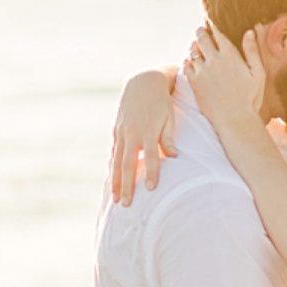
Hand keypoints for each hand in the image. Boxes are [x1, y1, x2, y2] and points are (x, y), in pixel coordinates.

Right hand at [111, 70, 178, 205]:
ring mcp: (121, 132)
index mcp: (147, 131)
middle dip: (127, 185)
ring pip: (117, 161)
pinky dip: (112, 168)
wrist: (143, 82)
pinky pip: (114, 153)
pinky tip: (112, 180)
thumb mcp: (169, 118)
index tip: (151, 189)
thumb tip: (173, 157)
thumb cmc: (161, 102)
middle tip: (127, 204)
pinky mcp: (116, 131)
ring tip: (116, 199)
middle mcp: (132, 133)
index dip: (150, 173)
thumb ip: (168, 138)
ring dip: (116, 181)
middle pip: (128, 164)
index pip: (149, 157)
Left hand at [186, 23, 265, 124]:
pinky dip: (188, 61)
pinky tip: (191, 62)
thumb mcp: (258, 74)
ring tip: (196, 45)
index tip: (210, 21)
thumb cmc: (250, 98)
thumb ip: (252, 51)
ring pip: (193, 50)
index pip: (217, 32)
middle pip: (202, 38)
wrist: (234, 119)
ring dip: (194, 46)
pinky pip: (186, 65)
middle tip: (200, 30)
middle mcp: (214, 59)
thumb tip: (250, 31)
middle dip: (201, 32)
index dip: (212, 25)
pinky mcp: (194, 82)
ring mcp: (202, 70)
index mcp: (230, 54)